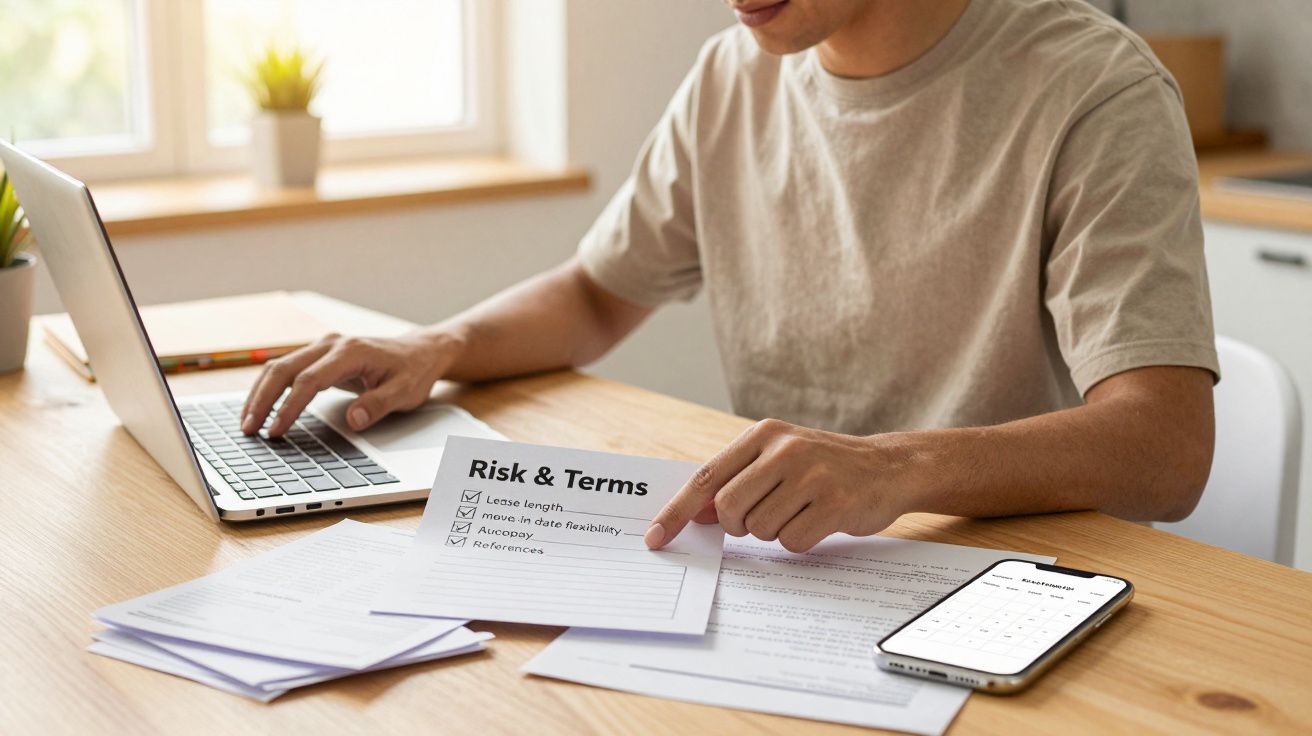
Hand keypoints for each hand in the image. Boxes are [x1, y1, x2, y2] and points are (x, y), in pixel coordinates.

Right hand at [240, 331, 462, 436]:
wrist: (420, 351)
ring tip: (247, 423)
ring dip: (260, 394)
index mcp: (350, 352)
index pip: (309, 380)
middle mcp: (331, 344)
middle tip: (248, 429)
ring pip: (279, 367)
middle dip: (262, 400)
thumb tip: (354, 419)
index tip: (276, 430)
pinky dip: (270, 388)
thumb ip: (379, 404)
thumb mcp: (405, 392)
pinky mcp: (319, 355)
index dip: (289, 407)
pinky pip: (286, 369)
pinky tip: (260, 408)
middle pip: (284, 369)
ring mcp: (323, 347)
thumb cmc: (413, 371)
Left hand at [644, 419, 921, 552]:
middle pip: (728, 509)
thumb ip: (736, 480)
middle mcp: (785, 449)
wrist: (888, 467)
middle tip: (763, 515)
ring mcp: (811, 475)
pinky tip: (819, 520)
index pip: (706, 478)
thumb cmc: (824, 466)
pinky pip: (791, 541)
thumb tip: (693, 515)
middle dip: (738, 525)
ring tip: (800, 510)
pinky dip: (799, 540)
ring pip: (759, 529)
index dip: (676, 511)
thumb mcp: (777, 459)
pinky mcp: (835, 503)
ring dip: (774, 531)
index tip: (655, 538)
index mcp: (763, 434)